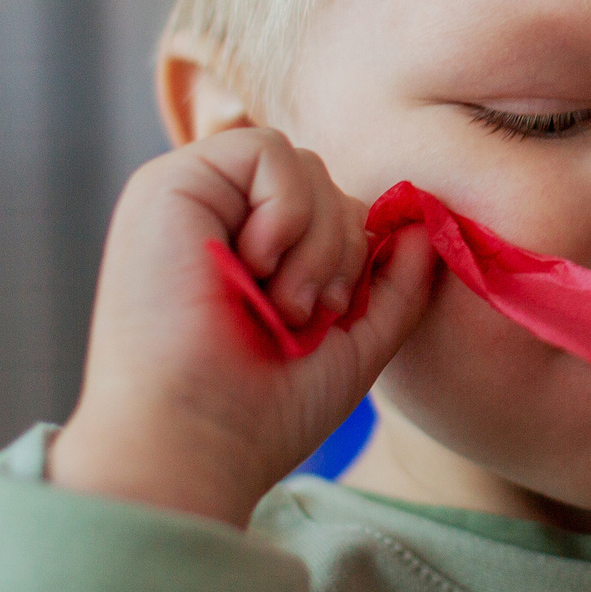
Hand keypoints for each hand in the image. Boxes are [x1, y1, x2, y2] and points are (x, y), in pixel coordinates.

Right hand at [48, 127, 437, 526]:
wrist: (196, 441)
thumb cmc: (265, 410)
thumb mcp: (352, 344)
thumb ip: (393, 286)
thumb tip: (421, 228)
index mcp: (252, 251)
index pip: (333, 208)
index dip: (353, 253)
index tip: (328, 315)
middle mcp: (218, 219)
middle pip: (325, 181)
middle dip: (339, 249)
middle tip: (303, 314)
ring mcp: (190, 198)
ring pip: (303, 163)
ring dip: (315, 241)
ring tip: (280, 304)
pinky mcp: (169, 184)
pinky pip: (266, 149)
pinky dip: (285, 210)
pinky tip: (256, 266)